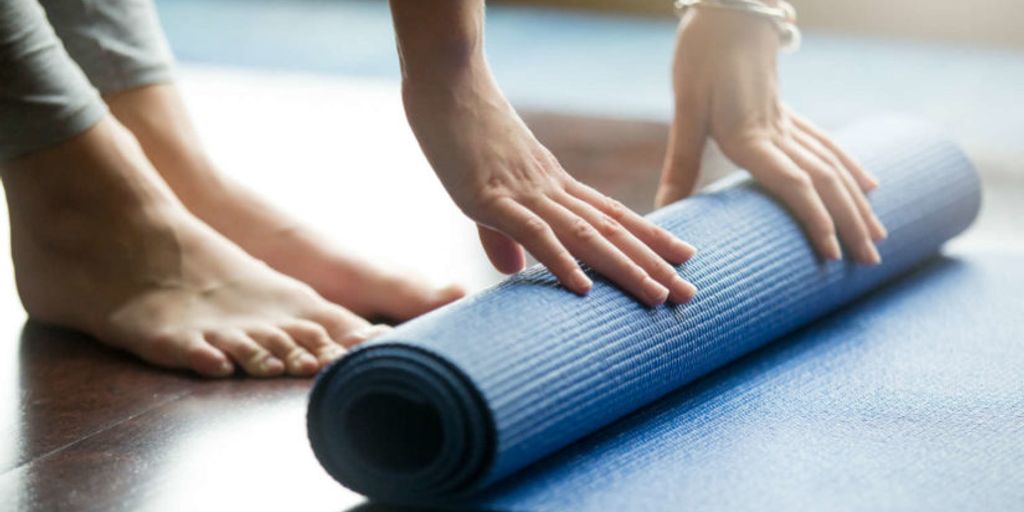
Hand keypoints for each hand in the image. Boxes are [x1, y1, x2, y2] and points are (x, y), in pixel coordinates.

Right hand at [402, 66, 696, 305]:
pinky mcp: (490, 196)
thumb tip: (514, 271)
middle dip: (652, 263)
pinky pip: (533, 232)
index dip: (649, 237)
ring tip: (659, 295)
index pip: (611, 214)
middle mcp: (550, 188)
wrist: (445, 80)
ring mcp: (524, 191)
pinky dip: (561, 260)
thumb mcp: (483, 190)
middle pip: (612, 229)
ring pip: (587, 234)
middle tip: (689, 294)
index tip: (683, 257)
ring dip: (625, 267)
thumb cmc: (461, 130)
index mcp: (552, 183)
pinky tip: (583, 288)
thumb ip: (501, 234)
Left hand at [658, 7, 886, 263]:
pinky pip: (830, 145)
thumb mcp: (686, 109)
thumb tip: (664, 208)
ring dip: (858, 203)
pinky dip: (853, 167)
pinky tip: (871, 186)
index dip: (815, 220)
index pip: (793, 184)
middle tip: (871, 263)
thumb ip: (682, 161)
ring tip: (879, 237)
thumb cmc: (702, 57)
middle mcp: (779, 132)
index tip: (832, 255)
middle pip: (825, 182)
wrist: (730, 12)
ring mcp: (790, 122)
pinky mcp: (791, 113)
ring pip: (835, 166)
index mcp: (751, 136)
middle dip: (850, 224)